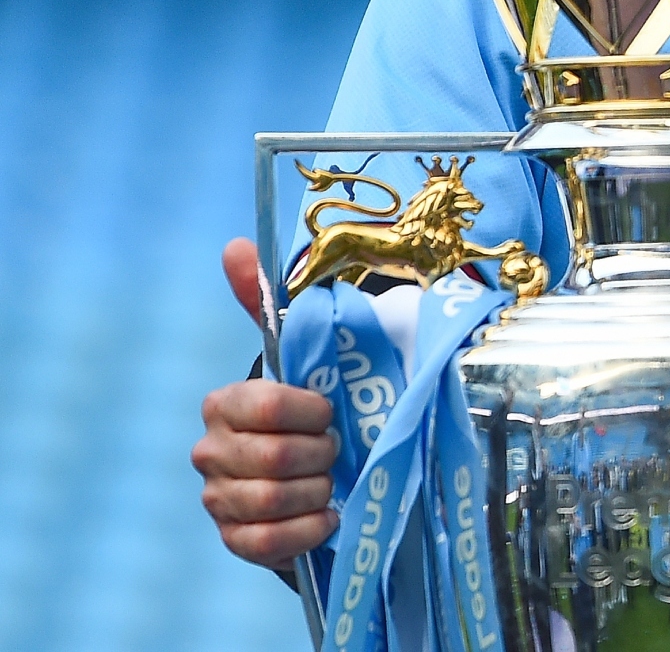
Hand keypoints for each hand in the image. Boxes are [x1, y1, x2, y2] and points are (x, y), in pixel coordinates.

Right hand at [191, 237, 338, 567]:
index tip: (331, 409)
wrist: (320, 465)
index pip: (262, 405)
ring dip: (316, 490)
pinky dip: (304, 530)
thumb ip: (267, 299)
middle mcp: (211, 451)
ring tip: (334, 479)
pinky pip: (262, 543)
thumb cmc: (313, 404)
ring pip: (268, 500)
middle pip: (269, 458)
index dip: (309, 411)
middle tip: (339, 447)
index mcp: (224, 403)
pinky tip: (327, 516)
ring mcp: (218, 498)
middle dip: (319, 453)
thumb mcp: (302, 350)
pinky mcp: (234, 538)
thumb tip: (234, 245)